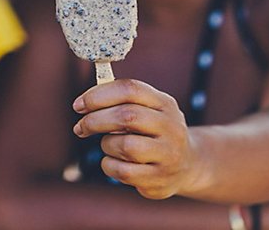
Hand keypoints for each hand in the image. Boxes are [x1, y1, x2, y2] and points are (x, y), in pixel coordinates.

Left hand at [72, 79, 199, 198]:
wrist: (189, 165)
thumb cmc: (154, 131)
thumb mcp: (147, 109)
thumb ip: (120, 101)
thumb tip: (84, 102)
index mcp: (164, 103)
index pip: (130, 89)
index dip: (98, 95)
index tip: (79, 105)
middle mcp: (170, 127)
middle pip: (126, 116)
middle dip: (95, 121)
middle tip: (80, 127)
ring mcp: (168, 154)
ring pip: (124, 145)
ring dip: (106, 145)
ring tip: (110, 145)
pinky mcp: (160, 179)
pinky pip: (122, 171)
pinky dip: (109, 165)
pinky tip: (114, 162)